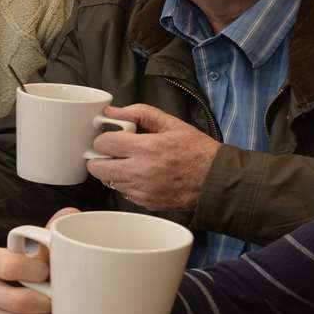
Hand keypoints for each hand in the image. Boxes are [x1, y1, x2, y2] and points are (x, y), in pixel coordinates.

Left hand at [86, 104, 219, 213]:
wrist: (215, 180)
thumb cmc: (197, 151)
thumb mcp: (171, 124)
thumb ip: (140, 113)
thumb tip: (113, 111)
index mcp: (147, 148)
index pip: (103, 144)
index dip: (103, 138)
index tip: (110, 137)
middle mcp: (141, 172)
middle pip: (97, 167)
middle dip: (100, 157)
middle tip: (111, 152)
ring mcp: (142, 191)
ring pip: (108, 181)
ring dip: (113, 171)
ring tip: (130, 162)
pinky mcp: (146, 203)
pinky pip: (124, 193)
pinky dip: (127, 184)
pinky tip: (141, 175)